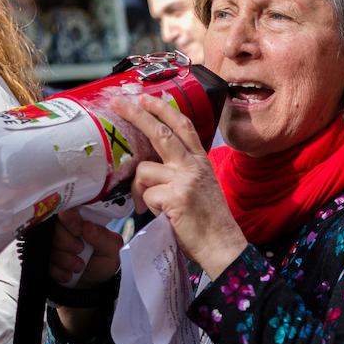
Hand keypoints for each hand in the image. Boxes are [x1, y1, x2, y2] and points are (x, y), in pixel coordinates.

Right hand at [49, 208, 122, 288]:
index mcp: (82, 221)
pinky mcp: (44, 259)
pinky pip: (44, 262)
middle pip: (55, 227)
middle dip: (67, 242)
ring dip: (65, 259)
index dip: (70, 218)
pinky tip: (69, 275)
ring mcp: (52, 244)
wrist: (92, 286)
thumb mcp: (112, 251)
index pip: (68, 210)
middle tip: (80, 251)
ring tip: (79, 267)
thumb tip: (88, 226)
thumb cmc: (103, 262)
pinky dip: (59, 271)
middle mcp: (64, 230)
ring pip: (49, 246)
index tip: (78, 231)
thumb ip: (104, 238)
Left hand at [113, 94, 246, 277]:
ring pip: (144, 170)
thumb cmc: (208, 221)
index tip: (146, 98)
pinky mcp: (176, 197)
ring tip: (151, 205)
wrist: (222, 245)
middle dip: (138, 115)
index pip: (183, 126)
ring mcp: (185, 180)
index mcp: (201, 161)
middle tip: (120, 103)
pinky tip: (162, 216)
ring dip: (141, 189)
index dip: (163, 109)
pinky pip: (147, 195)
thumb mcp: (200, 186)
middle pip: (161, 133)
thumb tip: (149, 166)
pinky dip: (148, 207)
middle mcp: (194, 165)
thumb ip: (181, 172)